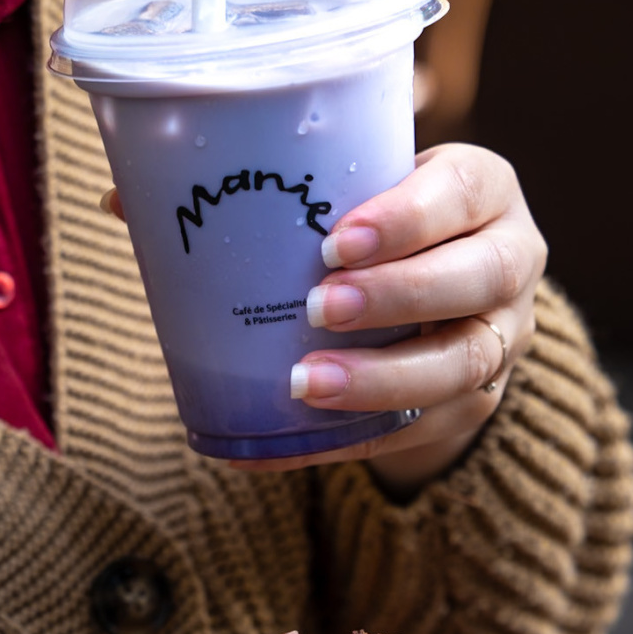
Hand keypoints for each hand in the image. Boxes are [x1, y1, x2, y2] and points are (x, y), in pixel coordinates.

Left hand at [100, 144, 545, 496]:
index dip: (408, 218)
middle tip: (318, 307)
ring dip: (384, 377)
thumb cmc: (379, 226)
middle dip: (400, 295)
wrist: (441, 295)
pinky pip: (426, 428)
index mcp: (482, 191)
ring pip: (464, 364)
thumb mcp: (349, 192)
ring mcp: (502, 338)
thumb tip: (121, 198)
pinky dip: (356, 436)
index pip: (463, 193)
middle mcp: (511, 262)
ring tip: (307, 382)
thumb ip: (261, 191)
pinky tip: (286, 442)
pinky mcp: (477, 402)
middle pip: (477, 279)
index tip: (335, 239)